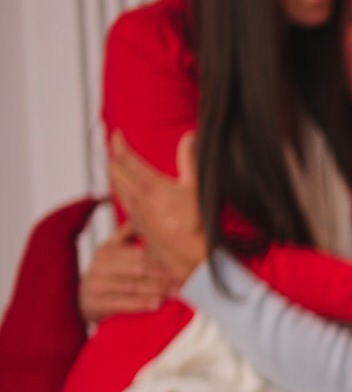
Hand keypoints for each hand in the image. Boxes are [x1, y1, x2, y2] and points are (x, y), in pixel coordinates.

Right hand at [78, 223, 184, 321]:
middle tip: (183, 281)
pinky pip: (120, 303)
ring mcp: (94, 284)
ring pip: (131, 286)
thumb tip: (144, 216)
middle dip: (162, 276)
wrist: (88, 302)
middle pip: (136, 269)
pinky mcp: (93, 303)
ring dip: (155, 290)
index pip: (138, 254)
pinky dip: (139, 304)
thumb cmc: (110, 276)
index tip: (180, 267)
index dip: (160, 260)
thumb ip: (129, 236)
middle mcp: (98, 265)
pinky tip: (156, 304)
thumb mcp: (115, 253)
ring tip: (175, 293)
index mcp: (106, 250)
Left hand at [107, 132, 205, 276]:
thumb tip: (189, 137)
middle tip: (117, 148)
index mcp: (150, 186)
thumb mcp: (197, 188)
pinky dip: (120, 191)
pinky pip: (122, 203)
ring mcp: (135, 213)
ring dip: (115, 174)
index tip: (117, 134)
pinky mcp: (137, 225)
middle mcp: (137, 198)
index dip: (118, 143)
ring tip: (117, 166)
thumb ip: (190, 160)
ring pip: (115, 187)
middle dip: (114, 157)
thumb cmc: (197, 225)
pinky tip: (126, 193)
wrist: (191, 258)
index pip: (125, 158)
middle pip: (114, 171)